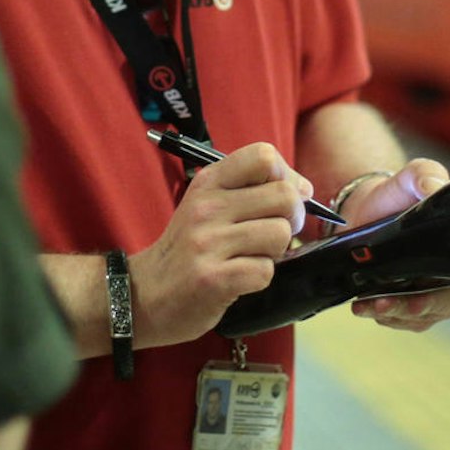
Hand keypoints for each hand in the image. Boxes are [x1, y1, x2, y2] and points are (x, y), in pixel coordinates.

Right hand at [129, 142, 312, 348]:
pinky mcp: (213, 279)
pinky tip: (241, 278)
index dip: (286, 176)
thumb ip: (249, 192)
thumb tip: (303, 190)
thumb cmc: (187, 248)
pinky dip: (261, 277)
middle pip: (283, 195)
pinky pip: (265, 271)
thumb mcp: (207, 205)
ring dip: (276, 251)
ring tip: (253, 256)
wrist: (146, 293)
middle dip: (292, 218)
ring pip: (279, 234)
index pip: (263, 155)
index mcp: (208, 183)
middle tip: (274, 233)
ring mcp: (208, 242)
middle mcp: (207, 207)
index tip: (282, 199)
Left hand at [344, 158, 449, 332]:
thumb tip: (432, 188)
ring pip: (420, 317)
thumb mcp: (413, 176)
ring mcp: (434, 294)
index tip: (417, 299)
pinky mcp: (411, 302)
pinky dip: (384, 316)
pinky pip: (403, 319)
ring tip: (364, 306)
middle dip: (411, 310)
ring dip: (392, 315)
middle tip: (382, 304)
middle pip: (442, 307)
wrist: (369, 208)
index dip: (444, 298)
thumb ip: (424, 175)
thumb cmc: (399, 194)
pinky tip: (365, 307)